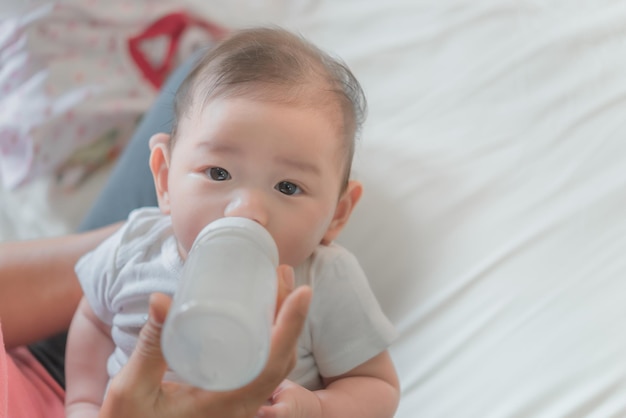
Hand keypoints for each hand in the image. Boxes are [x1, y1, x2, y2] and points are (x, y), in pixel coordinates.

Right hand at [99, 266, 311, 417]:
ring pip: (276, 365)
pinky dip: (271, 339)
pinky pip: (264, 369)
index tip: (303, 292)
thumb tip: (161, 298)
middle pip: (282, 359)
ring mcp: (240, 407)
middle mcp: (242, 408)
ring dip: (283, 325)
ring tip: (277, 285)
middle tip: (282, 274)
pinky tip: (261, 317)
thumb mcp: (132, 390)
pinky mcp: (233, 401)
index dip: (292, 326)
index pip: (274, 364)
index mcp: (226, 405)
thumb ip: (149, 346)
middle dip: (291, 314)